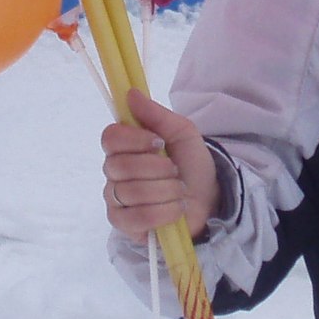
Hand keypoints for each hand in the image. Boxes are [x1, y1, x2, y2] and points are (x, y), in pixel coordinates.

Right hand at [102, 89, 218, 241]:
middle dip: (157, 169)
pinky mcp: (124, 225)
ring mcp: (116, 200)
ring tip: (179, 191)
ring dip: (166, 191)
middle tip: (174, 171)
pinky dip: (163, 212)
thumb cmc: (190, 164)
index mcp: (124, 146)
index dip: (134, 140)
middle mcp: (114, 172)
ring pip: (131, 192)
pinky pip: (136, 217)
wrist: (208, 198)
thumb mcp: (182, 133)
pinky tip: (176, 209)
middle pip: (120, 166)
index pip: (110, 137)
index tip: (159, 143)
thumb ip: (157, 114)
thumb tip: (131, 93)